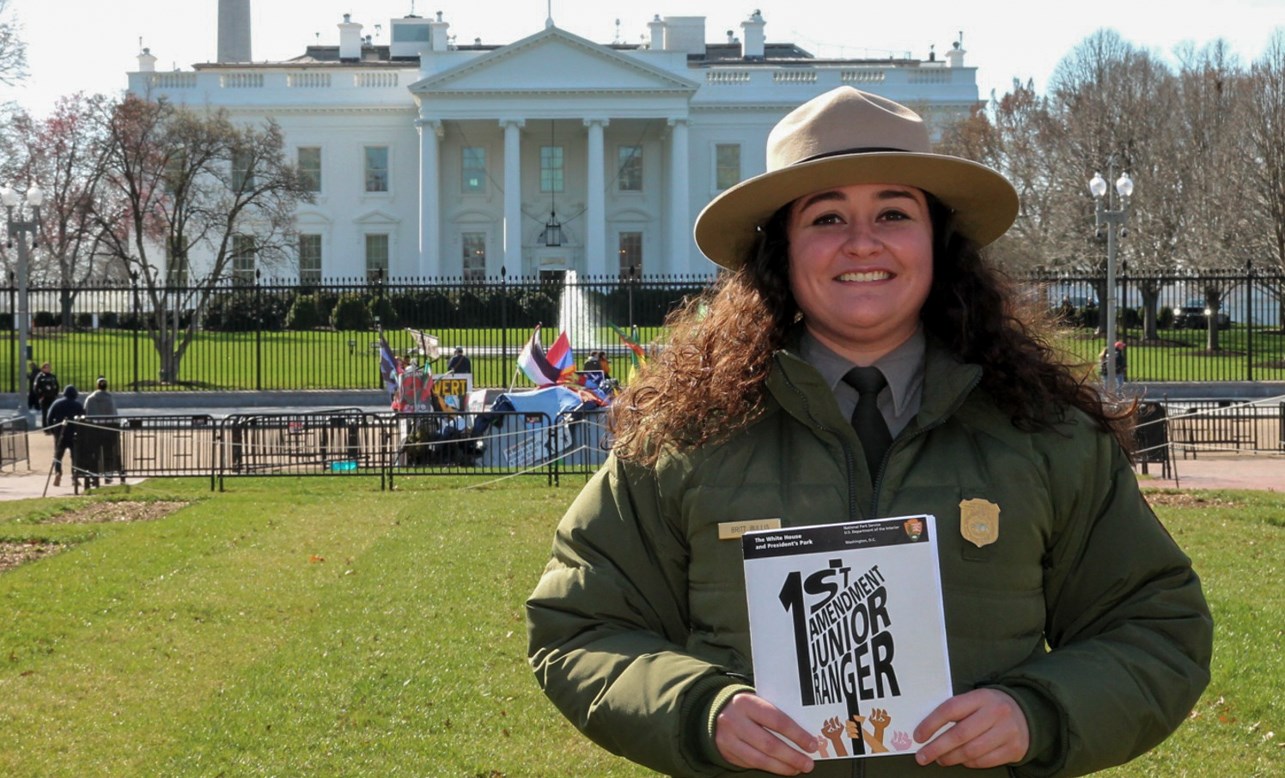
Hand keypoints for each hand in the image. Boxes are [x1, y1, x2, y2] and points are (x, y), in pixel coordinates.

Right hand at [714, 692, 817, 774]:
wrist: (714, 711)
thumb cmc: (745, 707)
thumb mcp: (757, 701)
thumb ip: (776, 713)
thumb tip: (804, 732)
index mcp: (747, 703)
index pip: (777, 720)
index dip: (797, 735)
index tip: (812, 744)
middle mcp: (735, 721)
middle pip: (769, 744)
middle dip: (792, 756)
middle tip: (808, 763)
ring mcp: (729, 739)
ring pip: (760, 759)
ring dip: (782, 767)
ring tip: (797, 768)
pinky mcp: (728, 754)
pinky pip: (752, 764)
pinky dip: (770, 768)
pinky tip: (782, 768)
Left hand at [913, 688, 1029, 768]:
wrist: (1027, 714)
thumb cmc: (991, 708)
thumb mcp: (976, 700)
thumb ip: (956, 711)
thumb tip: (927, 731)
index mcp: (981, 697)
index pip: (951, 709)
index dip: (931, 724)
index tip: (918, 736)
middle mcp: (996, 713)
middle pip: (960, 734)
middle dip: (937, 748)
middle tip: (922, 757)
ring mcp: (1007, 732)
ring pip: (971, 751)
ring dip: (951, 758)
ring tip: (940, 759)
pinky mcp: (1013, 749)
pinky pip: (984, 761)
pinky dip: (968, 763)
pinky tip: (961, 760)